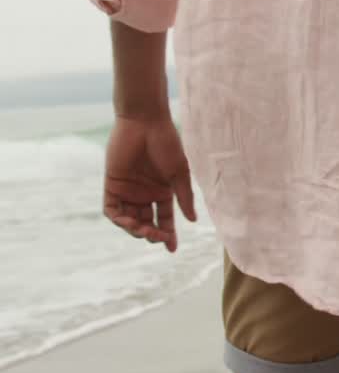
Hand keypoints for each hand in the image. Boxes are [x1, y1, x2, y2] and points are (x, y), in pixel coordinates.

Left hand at [103, 115, 196, 251]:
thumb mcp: (179, 173)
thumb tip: (192, 220)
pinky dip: (119, 219)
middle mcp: (145, 193)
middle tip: (159, 237)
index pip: (164, 218)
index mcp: (162, 191)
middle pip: (147, 222)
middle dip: (152, 233)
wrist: (145, 123)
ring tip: (144, 230)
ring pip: (129, 220)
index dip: (168, 234)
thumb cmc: (166, 144)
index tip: (172, 249)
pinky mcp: (112, 185)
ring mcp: (128, 191)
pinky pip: (112, 210)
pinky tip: (129, 222)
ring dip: (135, 229)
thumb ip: (183, 197)